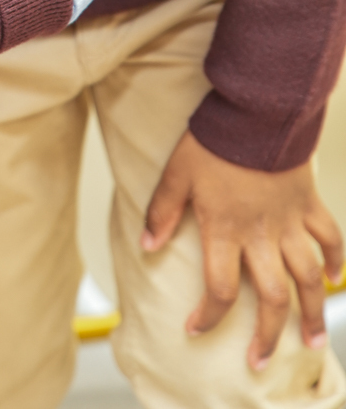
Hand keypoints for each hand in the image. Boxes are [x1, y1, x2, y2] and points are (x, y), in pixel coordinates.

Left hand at [143, 130, 343, 368]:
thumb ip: (161, 211)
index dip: (209, 315)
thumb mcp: (176, 173)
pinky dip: (335, 260)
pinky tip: (332, 278)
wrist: (255, 112)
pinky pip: (330, 238)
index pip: (220, 288)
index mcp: (225, 231)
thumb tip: (147, 246)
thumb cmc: (211, 141)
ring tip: (311, 342)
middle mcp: (262, 235)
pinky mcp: (309, 204)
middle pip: (271, 298)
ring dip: (311, 313)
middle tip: (261, 362)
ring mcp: (290, 222)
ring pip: (307, 279)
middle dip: (268, 336)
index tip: (195, 330)